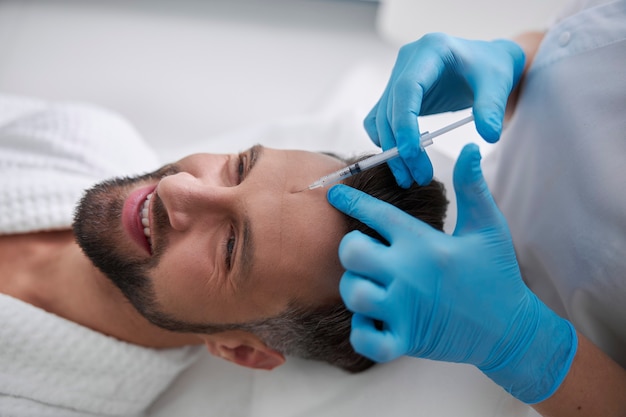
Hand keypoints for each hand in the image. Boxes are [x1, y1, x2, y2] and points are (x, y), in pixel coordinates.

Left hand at [327, 144, 575, 403]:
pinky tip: (374, 319)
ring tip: (372, 285)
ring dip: (356, 288)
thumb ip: (472, 187)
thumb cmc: (497, 275)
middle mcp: (409, 274)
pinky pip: (364, 339)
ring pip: (353, 292)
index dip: (350, 199)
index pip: (375, 213)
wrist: (511, 330)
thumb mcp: (488, 227)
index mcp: (424, 243)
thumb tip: (467, 148)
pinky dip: (363, 330)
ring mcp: (405, 310)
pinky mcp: (406, 341)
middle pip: (351, 252)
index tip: (334, 193)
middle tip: (364, 252)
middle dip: (351, 248)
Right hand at [366, 33, 524, 185]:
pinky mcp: (396, 93)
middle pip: (390, 109)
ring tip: (410, 177)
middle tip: (416, 177)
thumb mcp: (498, 84)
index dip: (404, 123)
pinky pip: (380, 119)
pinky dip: (386, 140)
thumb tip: (489, 136)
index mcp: (430, 50)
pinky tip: (401, 160)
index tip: (410, 153)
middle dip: (399, 146)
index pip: (406, 89)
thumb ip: (492, 109)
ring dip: (392, 150)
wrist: (487, 64)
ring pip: (382, 119)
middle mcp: (407, 61)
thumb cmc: (493, 68)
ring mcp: (398, 77)